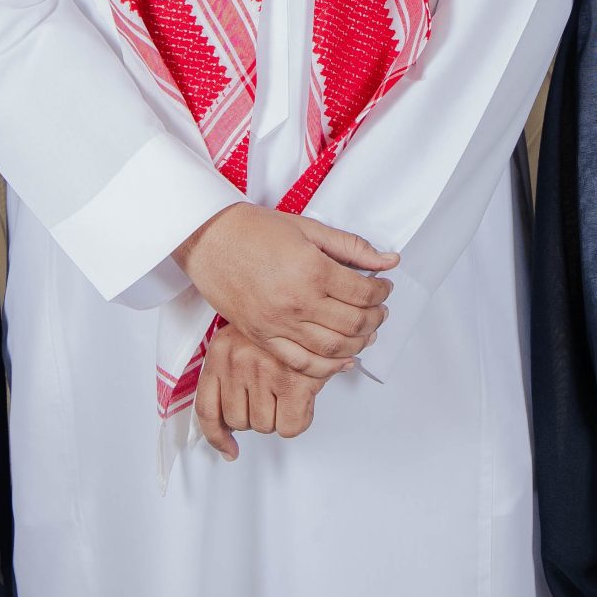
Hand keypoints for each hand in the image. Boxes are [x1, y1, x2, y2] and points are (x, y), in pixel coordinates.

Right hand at [173, 203, 396, 376]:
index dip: (381, 292)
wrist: (208, 239)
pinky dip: (327, 367)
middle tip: (380, 310)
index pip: (363, 292)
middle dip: (375, 318)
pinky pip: (301, 362)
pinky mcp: (262, 336)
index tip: (384, 287)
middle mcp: (298, 301)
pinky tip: (340, 360)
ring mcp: (279, 324)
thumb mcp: (308, 228)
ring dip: (358, 344)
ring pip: (333, 348)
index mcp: (312, 270)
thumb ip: (351, 246)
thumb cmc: (253, 229)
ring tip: (365, 332)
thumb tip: (389, 260)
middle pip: (353, 324)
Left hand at [192, 324, 335, 458]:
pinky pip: (289, 427)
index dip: (217, 436)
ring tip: (287, 391)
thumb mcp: (243, 341)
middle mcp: (237, 363)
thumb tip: (227, 430)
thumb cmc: (278, 324)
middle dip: (256, 415)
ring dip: (277, 417)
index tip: (228, 449)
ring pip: (264, 426)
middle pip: (238, 422)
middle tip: (272, 396)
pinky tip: (302, 401)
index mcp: (221, 353)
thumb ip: (230, 377)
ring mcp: (264, 373)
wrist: (313, 304)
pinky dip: (297, 421)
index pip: (207, 409)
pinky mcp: (293, 383)